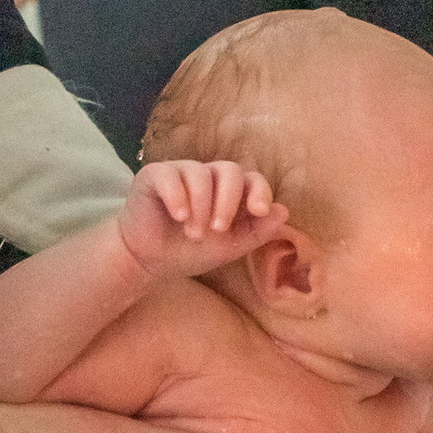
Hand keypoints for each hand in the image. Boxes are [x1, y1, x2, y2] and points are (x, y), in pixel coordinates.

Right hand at [117, 156, 286, 282]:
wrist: (150, 262)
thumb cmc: (190, 251)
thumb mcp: (229, 248)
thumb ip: (256, 232)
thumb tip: (282, 211)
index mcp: (230, 191)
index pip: (253, 179)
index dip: (260, 191)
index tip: (258, 211)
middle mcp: (208, 176)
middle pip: (229, 170)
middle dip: (228, 201)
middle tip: (218, 230)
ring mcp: (181, 172)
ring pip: (200, 173)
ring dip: (200, 206)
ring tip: (193, 234)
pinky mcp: (154, 175)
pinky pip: (170, 174)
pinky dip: (177, 195)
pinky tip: (179, 216)